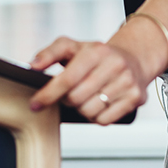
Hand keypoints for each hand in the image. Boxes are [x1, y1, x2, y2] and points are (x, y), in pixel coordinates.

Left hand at [28, 37, 149, 124]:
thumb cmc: (96, 55)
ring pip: (89, 112)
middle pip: (76, 99)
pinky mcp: (135, 98)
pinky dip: (97, 116)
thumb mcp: (73, 47)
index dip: (48, 94)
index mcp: (96, 50)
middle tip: (71, 92)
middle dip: (67, 99)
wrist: (133, 59)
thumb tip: (32, 65)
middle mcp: (114, 64)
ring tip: (87, 96)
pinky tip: (100, 103)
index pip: (67, 78)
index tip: (35, 104)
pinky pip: (105, 120)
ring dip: (82, 109)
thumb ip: (50, 53)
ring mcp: (127, 81)